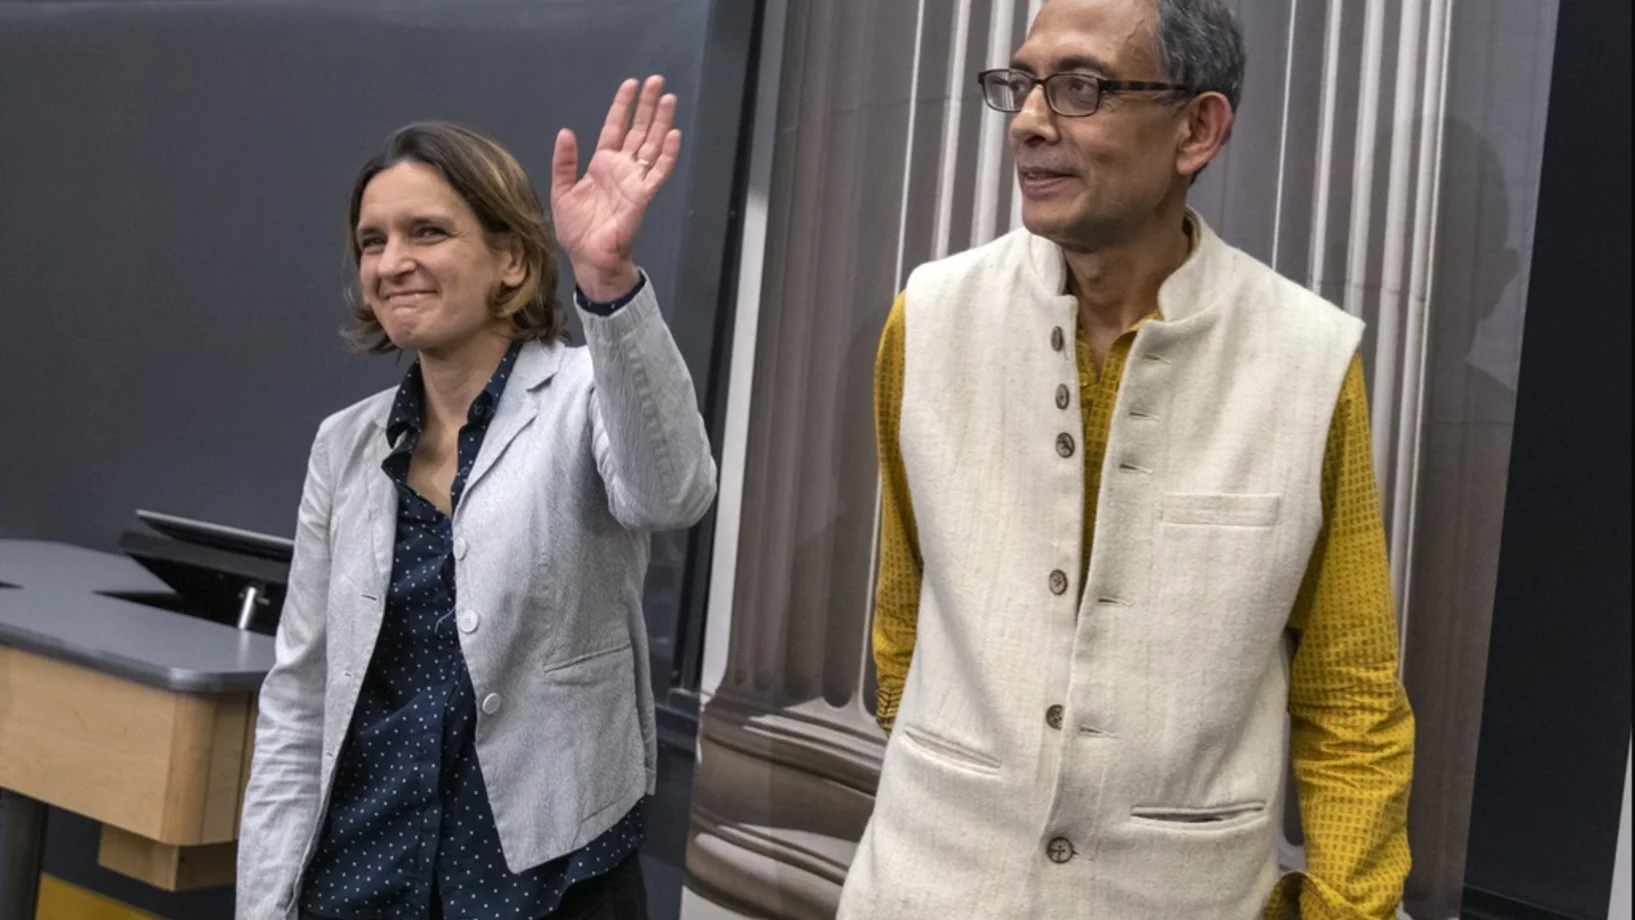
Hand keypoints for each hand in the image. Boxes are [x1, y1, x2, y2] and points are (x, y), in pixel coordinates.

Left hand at [551, 75, 680, 301]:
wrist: (588, 257)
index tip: (631, 84)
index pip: (615, 127)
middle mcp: (621, 168)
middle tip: (658, 82)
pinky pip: (657, 172)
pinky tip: (673, 135)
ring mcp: (634, 181)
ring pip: (651, 145)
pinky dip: (666, 154)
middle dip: (648, 106)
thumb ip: (565, 162)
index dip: (623, 106)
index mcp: (602, 164)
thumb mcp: (562, 191)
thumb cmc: (576, 230)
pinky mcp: (642, 196)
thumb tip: (566, 132)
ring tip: (670, 99)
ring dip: (661, 122)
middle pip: (638, 130)